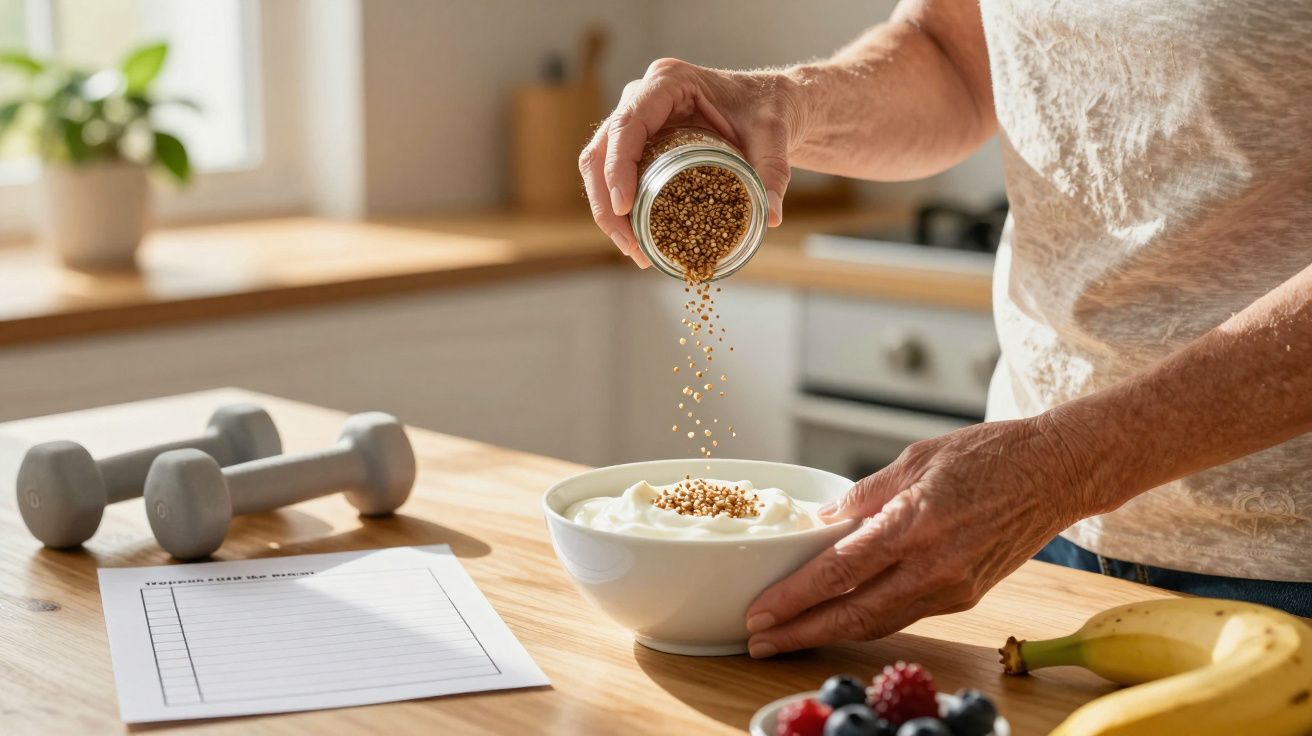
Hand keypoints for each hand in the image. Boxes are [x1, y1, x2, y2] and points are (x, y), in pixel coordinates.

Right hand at [578, 58, 801, 267]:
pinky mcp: (640, 142)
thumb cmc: (768, 108)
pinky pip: (615, 173)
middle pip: (602, 148)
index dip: (618, 166)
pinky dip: (619, 207)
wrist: (770, 105)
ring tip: (633, 250)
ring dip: (607, 210)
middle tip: (630, 245)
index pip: (628, 123)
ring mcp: (638, 119)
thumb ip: (772, 172)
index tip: (625, 207)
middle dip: (607, 201)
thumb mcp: (774, 136)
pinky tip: (636, 239)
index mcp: (668, 81)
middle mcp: (643, 96)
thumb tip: (770, 218)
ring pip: (599, 164)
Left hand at [743, 416, 1099, 656]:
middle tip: (759, 639)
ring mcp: (953, 587)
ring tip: (788, 637)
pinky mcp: (966, 597)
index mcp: (915, 523)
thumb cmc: (990, 455)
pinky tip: (838, 619)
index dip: (795, 597)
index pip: (840, 571)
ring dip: (829, 634)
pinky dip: (867, 621)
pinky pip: (904, 615)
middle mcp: (934, 565)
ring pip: (878, 623)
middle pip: (853, 614)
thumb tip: (819, 521)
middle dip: (801, 632)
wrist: (1058, 473)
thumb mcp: (915, 459)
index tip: (761, 611)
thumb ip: (864, 496)